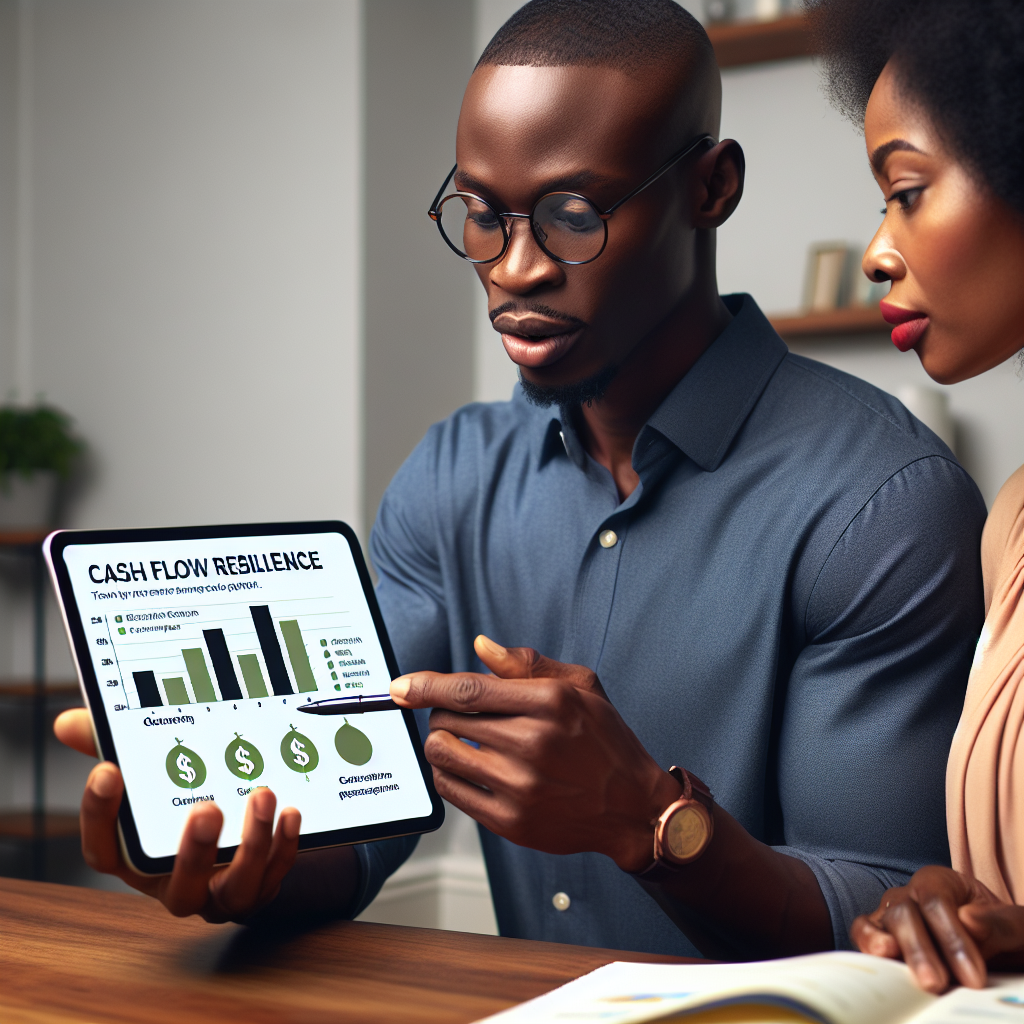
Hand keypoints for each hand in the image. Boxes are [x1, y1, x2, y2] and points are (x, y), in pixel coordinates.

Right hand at [54, 707, 300, 921]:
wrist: (232, 832)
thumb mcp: (145, 773)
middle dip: (194, 852)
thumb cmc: (175, 802)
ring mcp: (221, 892)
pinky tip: (290, 813)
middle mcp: (176, 884)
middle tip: (206, 809)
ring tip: (261, 796)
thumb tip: (69, 722)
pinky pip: (275, 875)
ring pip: (236, 888)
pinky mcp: (261, 887)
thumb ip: (110, 745)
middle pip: (178, 887)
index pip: (103, 853)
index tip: (109, 770)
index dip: (99, 816)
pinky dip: (285, 846)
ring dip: (252, 844)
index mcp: (138, 859)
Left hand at [389, 635, 680, 871]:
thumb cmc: (605, 741)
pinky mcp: (511, 821)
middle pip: (449, 720)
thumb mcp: (581, 687)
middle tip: (459, 716)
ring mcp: (520, 786)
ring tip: (461, 741)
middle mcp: (533, 743)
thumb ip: (527, 665)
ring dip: (442, 743)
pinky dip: (447, 774)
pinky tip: (466, 766)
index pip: (468, 690)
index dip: (426, 685)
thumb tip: (480, 647)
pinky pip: (452, 791)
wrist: (633, 806)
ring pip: (444, 754)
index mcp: (549, 702)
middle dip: (442, 712)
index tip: (400, 686)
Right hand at [851, 864, 1023, 991]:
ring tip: (905, 973)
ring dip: (891, 952)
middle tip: (937, 983)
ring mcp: (890, 915)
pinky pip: (863, 933)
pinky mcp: (880, 936)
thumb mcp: (1015, 927)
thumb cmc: (1001, 934)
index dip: (951, 937)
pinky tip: (883, 963)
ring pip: (878, 923)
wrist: (994, 949)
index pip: (935, 901)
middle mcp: (909, 894)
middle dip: (919, 949)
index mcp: (940, 881)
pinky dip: (867, 946)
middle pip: (902, 912)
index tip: (973, 975)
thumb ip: (998, 922)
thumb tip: (969, 919)